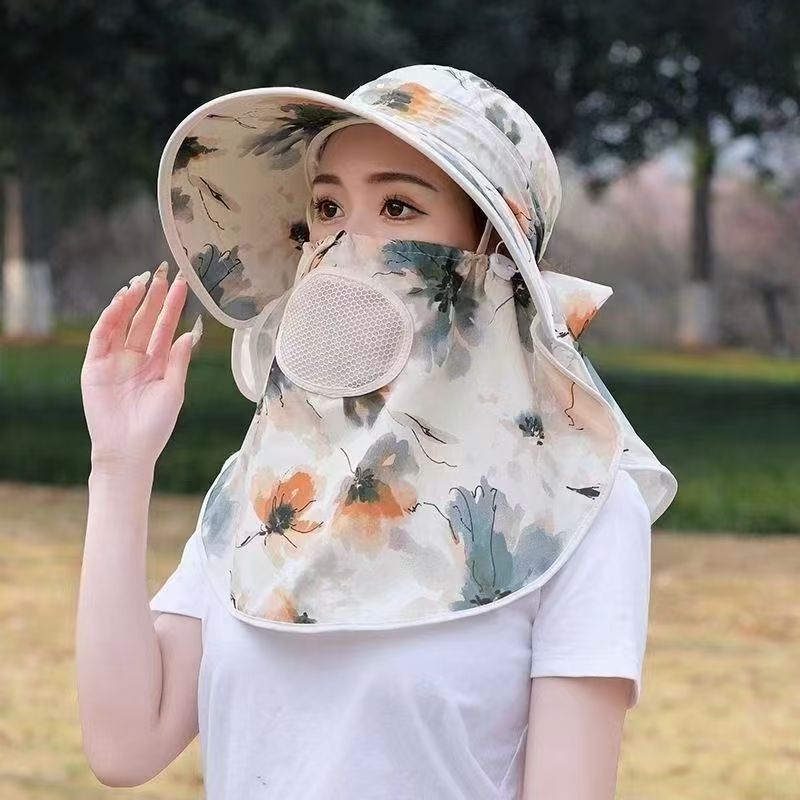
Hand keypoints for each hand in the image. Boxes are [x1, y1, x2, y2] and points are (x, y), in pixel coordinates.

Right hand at [81, 262, 201, 469]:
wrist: (130, 450)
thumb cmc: (156, 425)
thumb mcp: (173, 390)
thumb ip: (179, 360)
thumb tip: (192, 332)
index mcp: (157, 362)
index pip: (165, 327)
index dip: (173, 306)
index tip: (183, 284)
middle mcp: (135, 357)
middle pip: (145, 319)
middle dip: (154, 296)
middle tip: (163, 271)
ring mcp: (114, 359)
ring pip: (122, 323)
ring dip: (131, 301)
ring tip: (142, 281)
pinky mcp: (94, 365)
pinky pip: (102, 336)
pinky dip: (110, 317)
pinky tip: (122, 301)